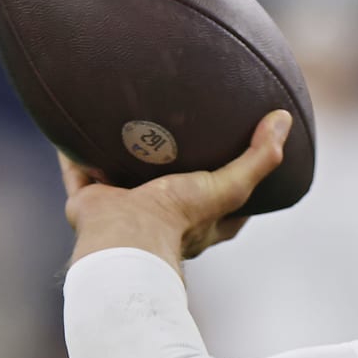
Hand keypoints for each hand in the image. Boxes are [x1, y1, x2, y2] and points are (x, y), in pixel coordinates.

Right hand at [61, 110, 290, 266]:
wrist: (124, 237)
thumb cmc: (179, 218)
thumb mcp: (230, 187)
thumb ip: (260, 158)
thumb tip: (283, 120)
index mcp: (197, 222)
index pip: (224, 199)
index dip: (232, 178)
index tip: (239, 152)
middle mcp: (160, 218)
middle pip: (169, 185)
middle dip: (172, 163)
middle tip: (177, 130)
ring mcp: (123, 210)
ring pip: (122, 177)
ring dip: (122, 155)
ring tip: (125, 120)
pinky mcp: (90, 202)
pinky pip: (78, 170)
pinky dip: (75, 151)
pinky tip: (73, 122)